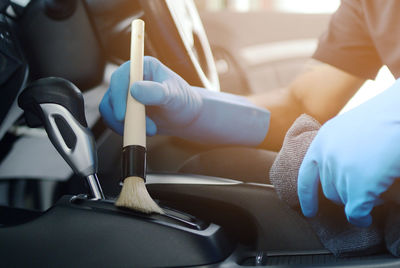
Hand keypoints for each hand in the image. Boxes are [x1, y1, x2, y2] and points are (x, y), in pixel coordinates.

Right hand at [99, 56, 201, 135]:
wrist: (185, 116)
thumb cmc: (182, 101)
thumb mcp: (173, 96)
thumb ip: (156, 92)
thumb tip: (134, 90)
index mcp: (143, 66)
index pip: (121, 76)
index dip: (118, 94)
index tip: (122, 115)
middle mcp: (131, 77)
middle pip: (112, 94)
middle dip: (125, 115)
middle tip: (144, 127)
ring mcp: (125, 93)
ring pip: (110, 108)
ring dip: (125, 124)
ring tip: (150, 130)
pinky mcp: (123, 107)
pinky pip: (112, 119)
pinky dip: (123, 128)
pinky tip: (142, 131)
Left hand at [298, 79, 399, 226]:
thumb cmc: (386, 118)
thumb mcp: (352, 129)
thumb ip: (340, 148)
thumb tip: (339, 174)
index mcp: (323, 140)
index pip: (306, 174)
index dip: (306, 196)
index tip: (309, 212)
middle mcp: (327, 155)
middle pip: (329, 191)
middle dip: (345, 196)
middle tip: (365, 191)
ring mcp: (342, 170)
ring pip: (344, 200)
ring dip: (358, 201)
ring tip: (376, 192)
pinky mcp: (359, 184)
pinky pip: (355, 211)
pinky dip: (360, 218)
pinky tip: (366, 219)